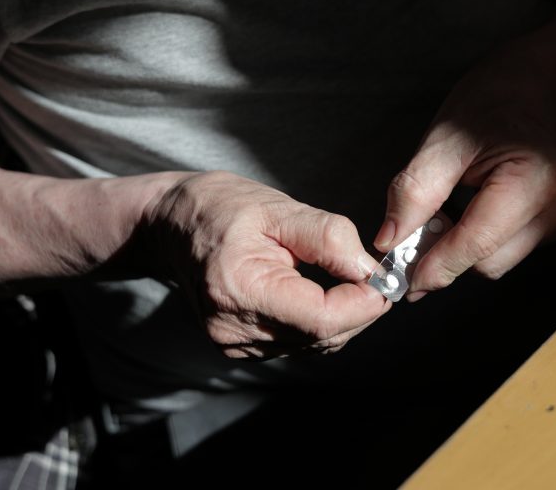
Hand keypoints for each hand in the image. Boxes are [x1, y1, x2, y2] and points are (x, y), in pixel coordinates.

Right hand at [144, 172, 389, 357]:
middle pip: (323, 338)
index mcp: (239, 288)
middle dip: (360, 310)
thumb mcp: (278, 208)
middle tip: (376, 277)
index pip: (321, 319)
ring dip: (344, 318)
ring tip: (349, 281)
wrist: (171, 226)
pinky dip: (321, 323)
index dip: (363, 304)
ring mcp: (234, 343)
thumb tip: (369, 270)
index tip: (383, 280)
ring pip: (315, 345)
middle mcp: (233, 327)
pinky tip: (323, 294)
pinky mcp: (239, 347)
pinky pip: (299, 343)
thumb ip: (328, 238)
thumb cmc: (220, 208)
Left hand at [374, 52, 555, 298]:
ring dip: (463, 251)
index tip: (406, 282)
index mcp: (535, 179)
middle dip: (447, 257)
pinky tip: (472, 212)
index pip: (478, 243)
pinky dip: (481, 242)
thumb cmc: (488, 105)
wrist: (528, 88)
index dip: (438, 266)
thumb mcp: (441, 140)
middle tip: (413, 241)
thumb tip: (389, 241)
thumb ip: (414, 192)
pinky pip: (509, 251)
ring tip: (448, 215)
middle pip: (488, 261)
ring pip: (498, 262)